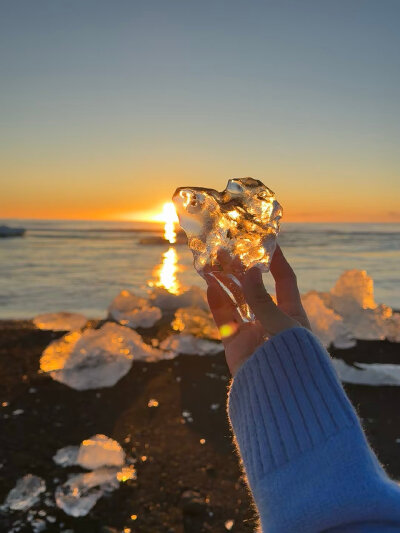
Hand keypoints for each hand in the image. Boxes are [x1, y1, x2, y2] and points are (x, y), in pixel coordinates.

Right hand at [206, 245, 310, 375]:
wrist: (280, 399)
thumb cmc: (294, 359)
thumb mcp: (282, 325)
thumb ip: (263, 300)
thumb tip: (249, 271)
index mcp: (292, 313)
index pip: (285, 279)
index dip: (276, 260)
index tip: (265, 240)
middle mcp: (272, 319)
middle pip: (255, 287)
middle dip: (242, 269)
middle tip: (227, 249)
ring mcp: (253, 331)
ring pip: (236, 300)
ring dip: (225, 282)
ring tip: (212, 263)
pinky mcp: (236, 344)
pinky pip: (224, 319)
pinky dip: (216, 302)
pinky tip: (209, 285)